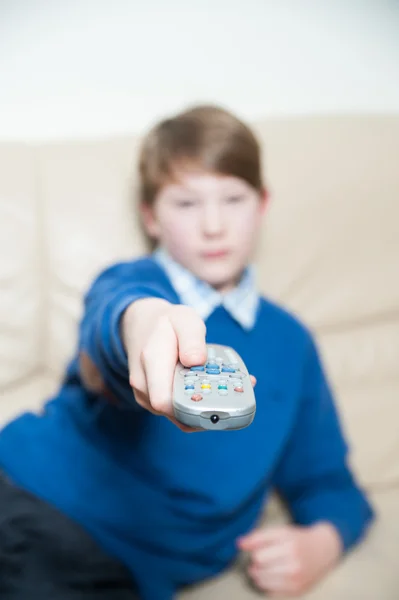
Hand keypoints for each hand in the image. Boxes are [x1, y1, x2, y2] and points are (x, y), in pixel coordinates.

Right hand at [81, 297, 255, 431]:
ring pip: (179, 415)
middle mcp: (145, 384)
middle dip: (206, 409)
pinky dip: (196, 405)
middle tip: (233, 396)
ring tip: (228, 393)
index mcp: (152, 362)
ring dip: (202, 408)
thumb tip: (196, 361)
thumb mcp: (183, 319)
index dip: (190, 409)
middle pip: (177, 412)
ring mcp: (147, 396)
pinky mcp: (154, 402)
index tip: (216, 400)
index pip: (164, 401)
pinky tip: (213, 394)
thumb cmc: (167, 323)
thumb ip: (191, 338)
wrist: (143, 327)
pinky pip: (177, 410)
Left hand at [237, 522, 342, 596]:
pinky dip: (268, 585)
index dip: (255, 552)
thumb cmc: (298, 539)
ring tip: (267, 568)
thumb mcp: (280, 532)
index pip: (258, 556)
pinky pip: (270, 593)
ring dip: (259, 575)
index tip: (260, 549)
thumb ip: (258, 537)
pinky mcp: (297, 592)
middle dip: (256, 564)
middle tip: (264, 559)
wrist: (324, 551)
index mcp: (289, 547)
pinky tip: (274, 577)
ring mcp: (296, 581)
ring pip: (262, 583)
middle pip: (258, 570)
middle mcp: (294, 566)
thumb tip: (239, 543)